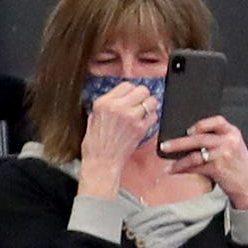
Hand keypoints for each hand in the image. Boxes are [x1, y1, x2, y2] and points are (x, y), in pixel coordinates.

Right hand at [78, 79, 158, 195]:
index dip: (131, 91)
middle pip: (142, 90)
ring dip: (150, 106)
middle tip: (141, 103)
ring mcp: (131, 117)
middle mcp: (118, 107)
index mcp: (104, 103)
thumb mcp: (93, 118)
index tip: (132, 96)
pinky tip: (144, 123)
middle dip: (143, 96)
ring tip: (144, 112)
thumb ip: (107, 104)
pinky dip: (152, 119)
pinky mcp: (140, 128)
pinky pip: (154, 116)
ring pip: (151, 101)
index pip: (127, 85)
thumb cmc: (96, 143)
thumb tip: (122, 96)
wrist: (101, 162)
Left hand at [166, 116, 247, 210]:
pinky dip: (183, 170)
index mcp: (232, 132)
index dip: (201, 124)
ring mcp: (223, 155)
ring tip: (168, 165)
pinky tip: (175, 171)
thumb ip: (217, 138)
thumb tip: (188, 138)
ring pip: (195, 156)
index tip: (188, 129)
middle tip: (165, 145)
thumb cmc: (237, 163)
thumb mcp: (233, 145)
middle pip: (199, 138)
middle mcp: (228, 141)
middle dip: (179, 143)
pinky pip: (196, 168)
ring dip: (179, 161)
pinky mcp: (217, 168)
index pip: (217, 121)